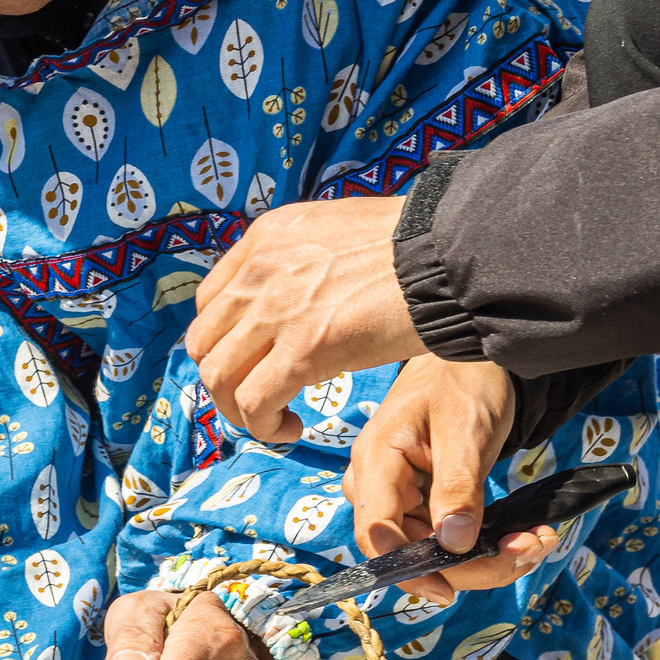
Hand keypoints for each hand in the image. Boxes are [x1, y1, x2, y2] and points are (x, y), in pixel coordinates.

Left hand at [188, 196, 421, 441]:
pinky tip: (291, 429)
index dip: (225, 342)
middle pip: (205, 344)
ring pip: (218, 377)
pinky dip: (263, 425)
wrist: (454, 254)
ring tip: (274, 421)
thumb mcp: (341, 230)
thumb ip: (308, 257)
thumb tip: (307, 288)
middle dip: (224, 381)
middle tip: (258, 401)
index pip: (212, 302)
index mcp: (266, 238)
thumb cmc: (418, 247)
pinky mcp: (304, 349)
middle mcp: (260, 271)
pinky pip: (253, 401)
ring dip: (238, 410)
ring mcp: (277, 310)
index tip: (251, 364)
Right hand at [341, 353, 559, 601]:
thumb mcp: (465, 431)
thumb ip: (457, 487)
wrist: (470, 361)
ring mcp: (400, 498)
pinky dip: (489, 544)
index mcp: (375, 464)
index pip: (377, 534)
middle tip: (532, 547)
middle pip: (411, 552)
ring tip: (538, 539)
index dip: (408, 569)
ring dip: (488, 557)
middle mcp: (378, 488)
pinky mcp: (424, 503)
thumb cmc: (461, 383)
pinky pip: (449, 538)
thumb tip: (454, 543)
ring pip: (434, 552)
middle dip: (472, 563)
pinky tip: (525, 535)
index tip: (450, 590)